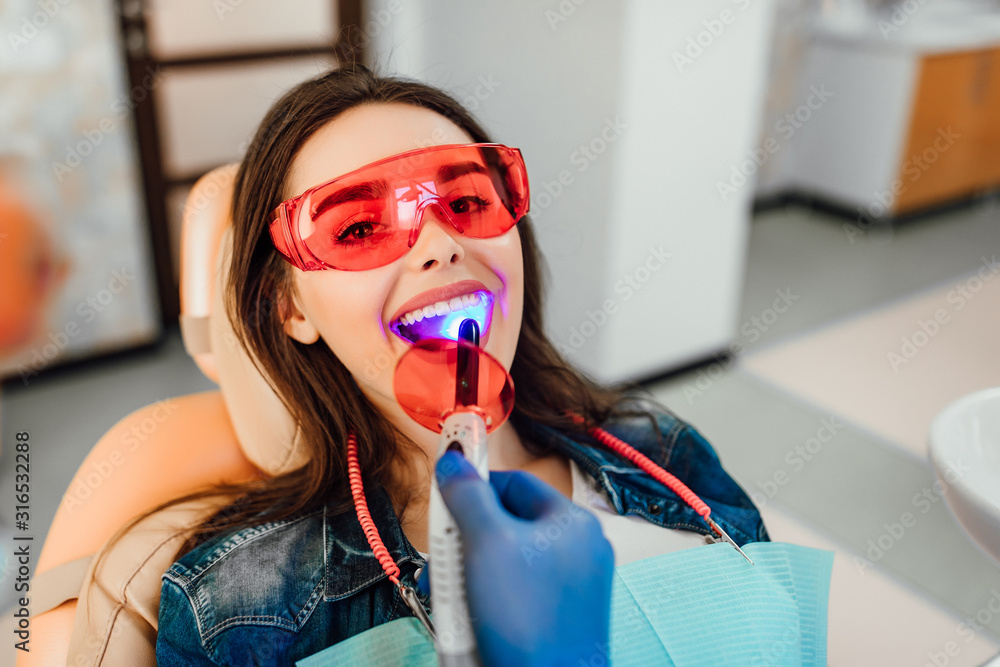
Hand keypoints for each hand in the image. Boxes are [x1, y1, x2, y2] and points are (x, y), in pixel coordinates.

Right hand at [426, 450, 613, 665]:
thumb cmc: (527, 620)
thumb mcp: (486, 543)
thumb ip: (467, 495)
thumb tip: (453, 458)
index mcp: (573, 522)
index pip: (515, 483)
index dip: (474, 487)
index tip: (444, 496)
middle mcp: (579, 550)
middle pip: (508, 524)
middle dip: (465, 540)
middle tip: (441, 557)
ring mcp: (572, 587)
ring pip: (507, 561)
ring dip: (469, 572)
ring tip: (449, 595)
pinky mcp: (560, 618)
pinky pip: (516, 593)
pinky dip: (487, 598)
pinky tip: (467, 616)